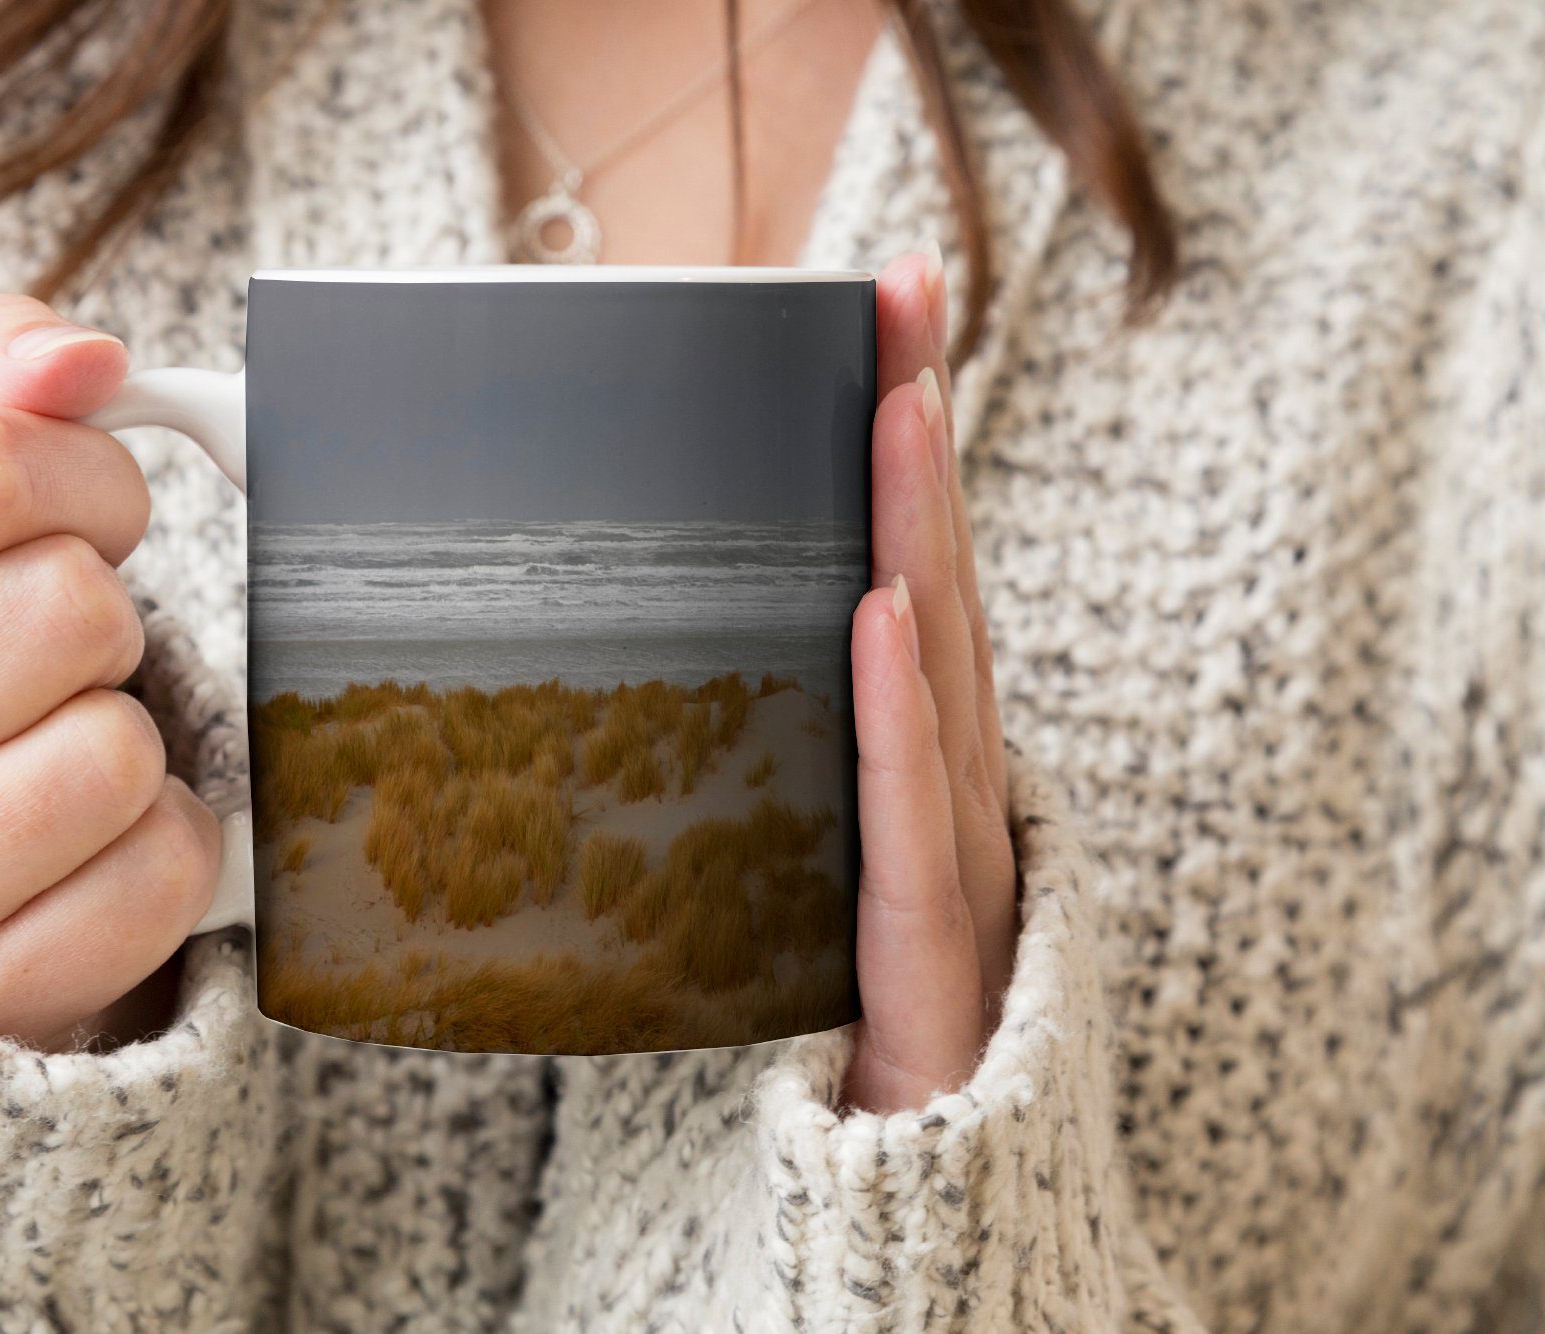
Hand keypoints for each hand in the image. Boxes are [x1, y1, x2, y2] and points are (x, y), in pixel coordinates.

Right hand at [0, 296, 220, 1051]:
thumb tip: (85, 357)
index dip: (86, 478)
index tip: (88, 522)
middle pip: (68, 605)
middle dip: (104, 618)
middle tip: (64, 662)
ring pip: (117, 747)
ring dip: (130, 737)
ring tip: (61, 753)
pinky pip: (161, 867)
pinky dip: (163, 843)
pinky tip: (94, 846)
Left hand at [841, 251, 1017, 1112]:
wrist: (912, 1174)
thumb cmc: (851, 998)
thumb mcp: (793, 841)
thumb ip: (768, 741)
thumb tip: (648, 642)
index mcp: (915, 744)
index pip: (910, 563)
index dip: (905, 436)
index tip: (886, 306)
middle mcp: (950, 773)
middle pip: (935, 577)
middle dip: (919, 431)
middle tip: (902, 291)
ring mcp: (955, 847)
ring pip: (938, 664)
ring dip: (915, 530)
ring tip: (894, 405)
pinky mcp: (931, 936)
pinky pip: (909, 810)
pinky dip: (898, 710)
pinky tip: (875, 612)